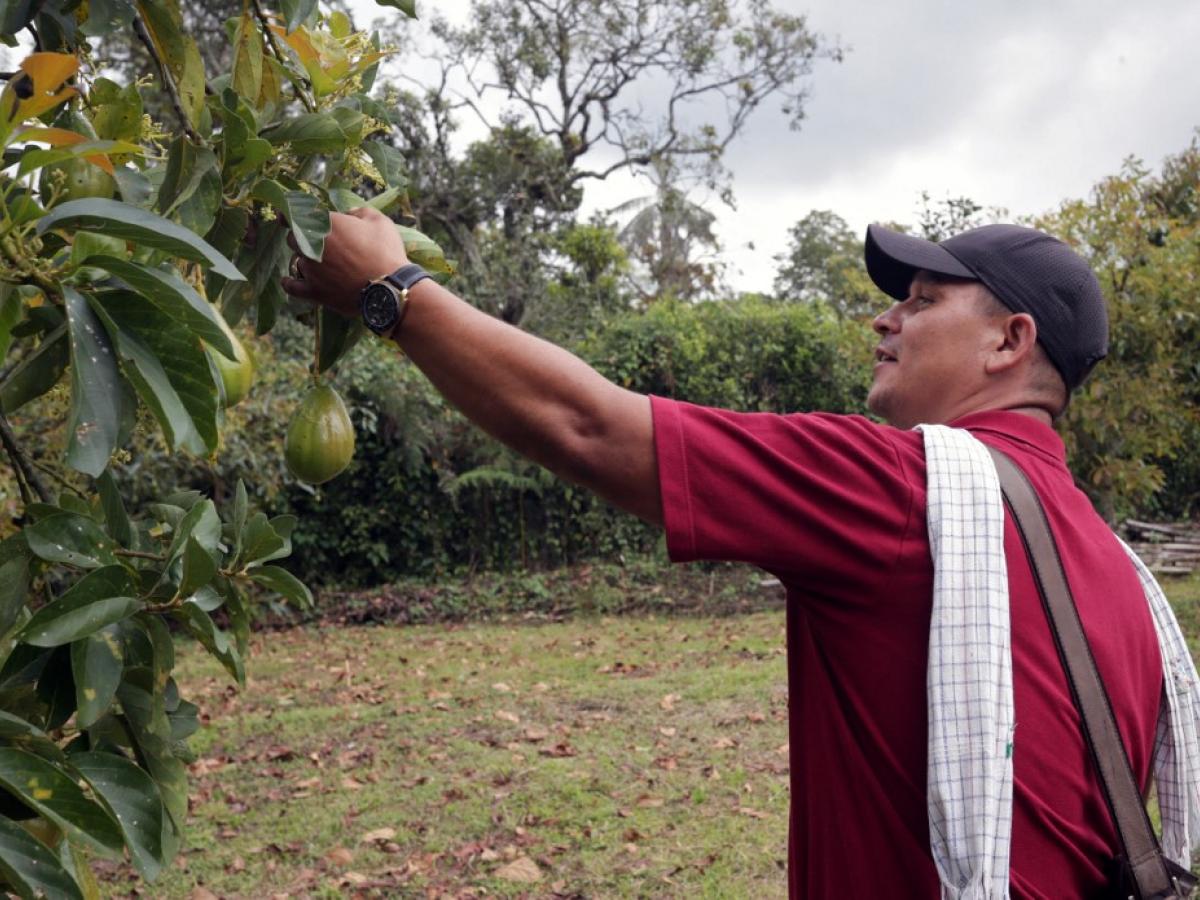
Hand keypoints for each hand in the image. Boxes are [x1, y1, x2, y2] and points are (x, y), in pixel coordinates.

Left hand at [280, 206, 408, 316]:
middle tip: (321, 244)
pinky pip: (293, 287)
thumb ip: (360, 212)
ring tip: (321, 265)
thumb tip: (348, 214)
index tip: (284, 215)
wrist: (390, 289)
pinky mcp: (314, 291)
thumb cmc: (386, 252)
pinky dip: (289, 283)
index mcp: (327, 224)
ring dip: (306, 260)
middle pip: (295, 239)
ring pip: (297, 261)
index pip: (298, 216)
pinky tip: (286, 281)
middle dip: (304, 238)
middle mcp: (312, 245)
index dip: (290, 214)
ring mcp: (311, 270)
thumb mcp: (379, 222)